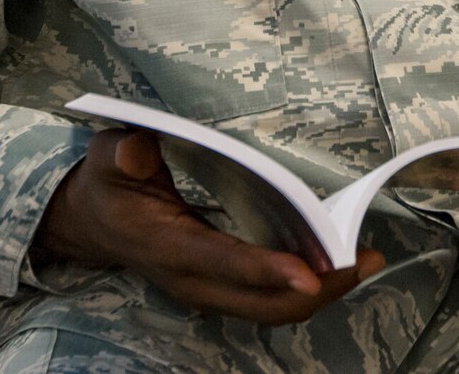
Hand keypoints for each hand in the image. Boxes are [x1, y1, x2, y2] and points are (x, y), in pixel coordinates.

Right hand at [35, 128, 382, 323]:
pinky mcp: (222, 288)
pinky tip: (340, 262)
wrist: (92, 225)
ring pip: (273, 309)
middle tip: (364, 260)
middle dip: (318, 289)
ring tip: (366, 262)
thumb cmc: (108, 187)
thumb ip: (121, 154)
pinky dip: (308, 288)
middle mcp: (193, 279)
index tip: (309, 271)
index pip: (222, 262)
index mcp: (168, 247)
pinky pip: (271, 300)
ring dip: (322, 292)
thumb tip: (139, 149)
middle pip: (263, 303)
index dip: (265, 271)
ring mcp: (209, 290)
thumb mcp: (107, 160)